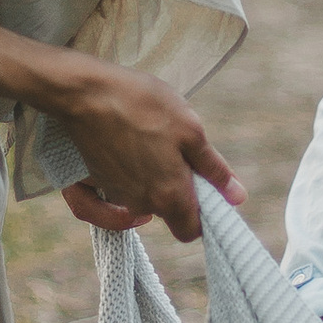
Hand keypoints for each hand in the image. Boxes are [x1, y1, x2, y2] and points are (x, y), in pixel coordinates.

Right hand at [56, 62, 244, 241]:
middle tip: (180, 153)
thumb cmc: (142, 104)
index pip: (191, 230)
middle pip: (167, 213)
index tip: (205, 190)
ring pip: (143, 201)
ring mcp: (115, 194)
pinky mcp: (96, 182)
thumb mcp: (190, 130)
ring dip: (153, 181)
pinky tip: (131, 148)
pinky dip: (128, 177)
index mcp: (169, 196)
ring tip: (153, 138)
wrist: (85, 92)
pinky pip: (118, 193)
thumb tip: (237, 197)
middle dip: (178, 192)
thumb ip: (214, 169)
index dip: (202, 215)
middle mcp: (140, 204)